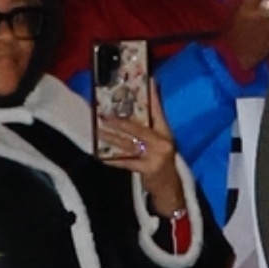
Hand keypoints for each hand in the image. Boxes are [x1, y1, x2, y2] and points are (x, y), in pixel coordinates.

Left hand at [93, 101, 187, 218]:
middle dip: (119, 121)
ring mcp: (156, 157)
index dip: (152, 97)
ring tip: (98, 131)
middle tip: (103, 115)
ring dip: (111, 138)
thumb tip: (148, 93)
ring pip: (129, 144)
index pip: (158, 111)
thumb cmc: (161, 158)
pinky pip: (126, 162)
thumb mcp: (160, 139)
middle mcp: (162, 143)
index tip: (146, 81)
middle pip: (138, 129)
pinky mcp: (148, 169)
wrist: (169, 186)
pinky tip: (101, 156)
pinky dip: (113, 159)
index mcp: (165, 132)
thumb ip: (153, 119)